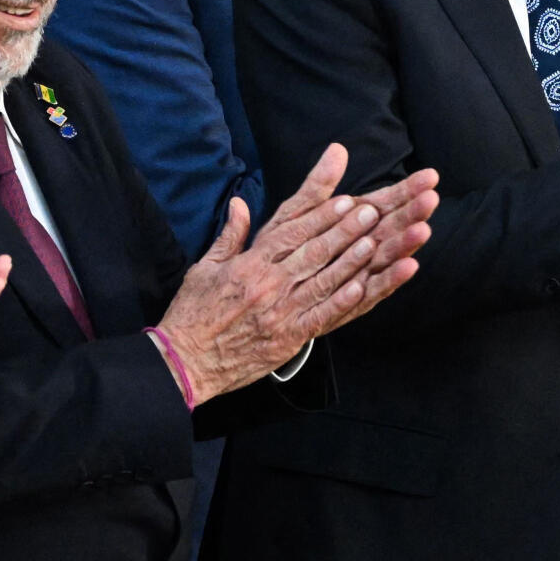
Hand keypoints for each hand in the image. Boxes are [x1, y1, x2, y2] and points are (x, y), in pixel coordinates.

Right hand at [156, 144, 436, 403]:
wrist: (185, 361)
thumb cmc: (193, 313)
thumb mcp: (205, 267)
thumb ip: (229, 235)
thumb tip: (239, 203)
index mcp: (250, 264)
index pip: (291, 231)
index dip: (320, 214)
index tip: (344, 198)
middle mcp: (268, 284)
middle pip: (313, 251)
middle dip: (344, 229)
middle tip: (371, 210)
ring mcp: (280, 312)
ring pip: (322, 280)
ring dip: (350, 259)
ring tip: (374, 240)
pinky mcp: (287, 338)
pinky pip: (319, 317)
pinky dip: (340, 301)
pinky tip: (361, 287)